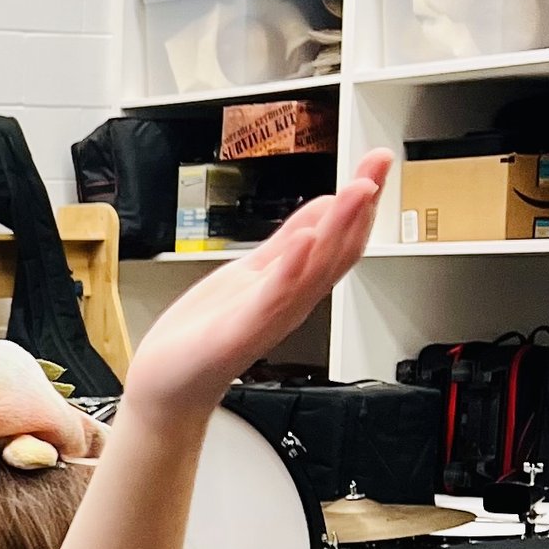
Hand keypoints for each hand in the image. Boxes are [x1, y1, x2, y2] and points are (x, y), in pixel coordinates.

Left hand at [125, 152, 394, 422]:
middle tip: (378, 168)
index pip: (339, 238)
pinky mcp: (240, 332)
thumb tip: (326, 208)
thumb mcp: (253, 273)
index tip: (378, 163)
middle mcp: (291, 301)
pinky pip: (272, 297)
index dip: (361, 201)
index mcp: (294, 284)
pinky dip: (291, 269)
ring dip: (338, 228)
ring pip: (314, 269)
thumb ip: (288, 242)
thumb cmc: (208, 333)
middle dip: (360, 207)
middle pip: (336, 251)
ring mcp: (269, 317)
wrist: (170, 384)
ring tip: (357, 192)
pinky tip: (304, 242)